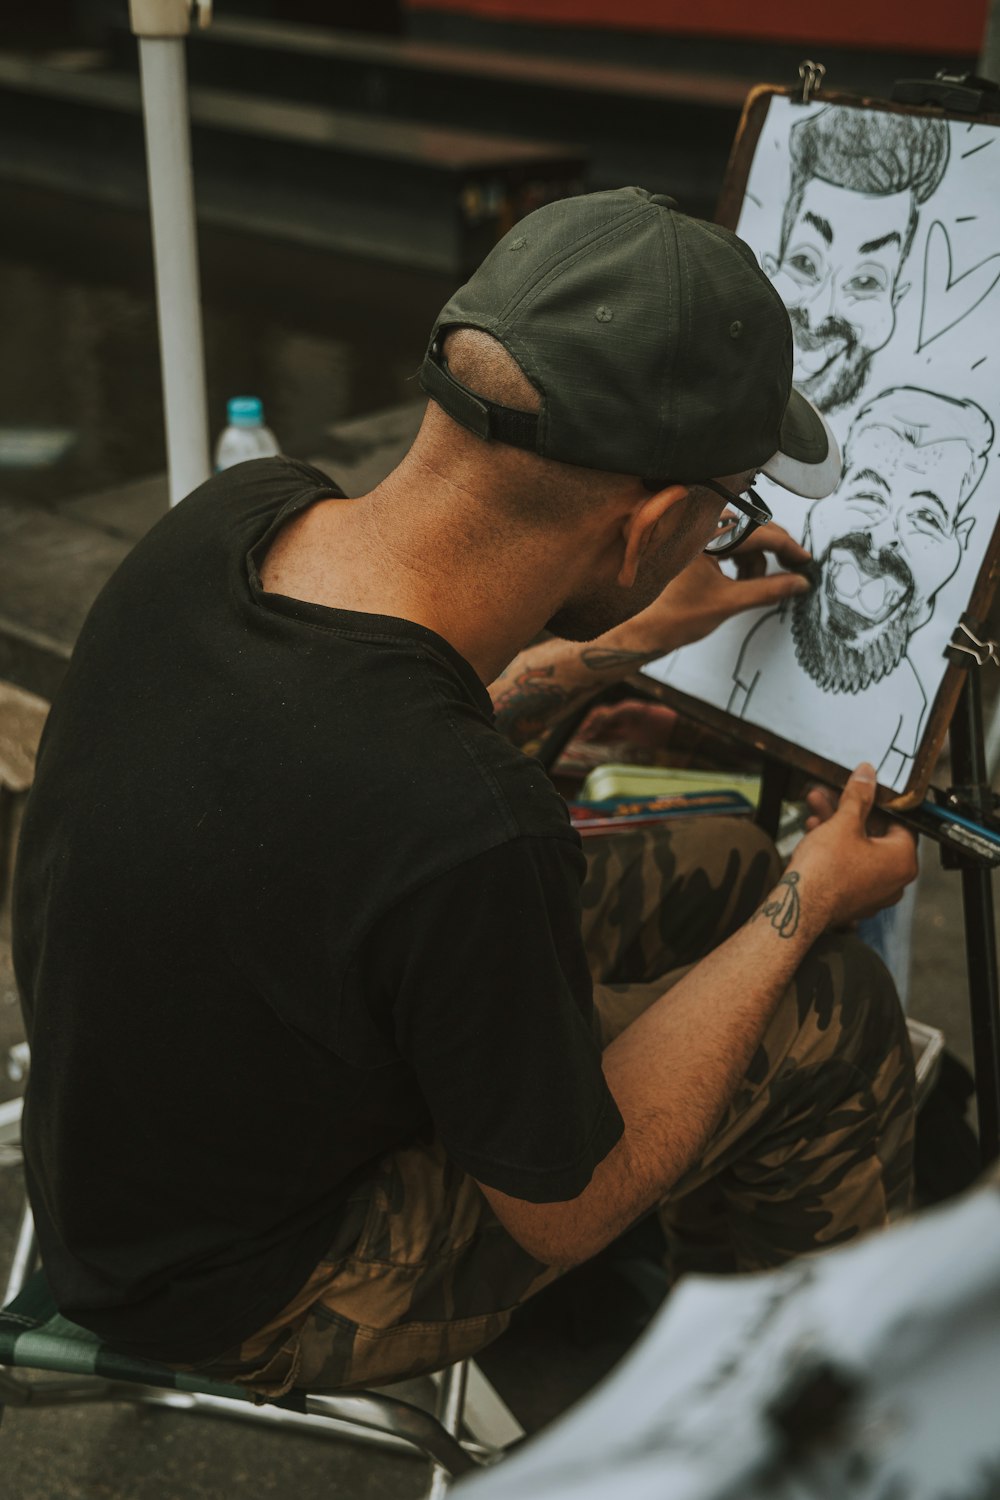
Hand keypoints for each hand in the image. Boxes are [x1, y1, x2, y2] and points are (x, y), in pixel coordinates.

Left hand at [616, 522, 812, 655]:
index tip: (805, 561)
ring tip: (752, 586)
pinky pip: (726, 543)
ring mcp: (693, 535)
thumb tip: (799, 583)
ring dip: (754, 560)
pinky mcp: (691, 545)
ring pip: (740, 537)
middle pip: (750, 529)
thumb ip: (768, 590)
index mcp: (704, 535)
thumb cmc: (675, 616)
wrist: (644, 630)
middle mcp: (697, 528)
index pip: (757, 532)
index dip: (786, 547)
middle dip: (772, 553)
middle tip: (792, 572)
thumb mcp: (729, 602)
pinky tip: (740, 580)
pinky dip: (739, 560)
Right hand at [790, 764, 918, 927]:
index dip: (877, 802)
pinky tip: (814, 832)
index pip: (900, 822)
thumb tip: (867, 775)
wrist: (798, 906)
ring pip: (858, 850)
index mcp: (903, 860)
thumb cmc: (826, 870)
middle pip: (874, 835)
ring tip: (815, 809)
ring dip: (837, 828)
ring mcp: (874, 893)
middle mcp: (894, 880)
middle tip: (832, 796)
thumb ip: (858, 796)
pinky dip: (835, 849)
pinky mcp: (853, 900)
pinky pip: (848, 867)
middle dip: (848, 812)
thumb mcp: (843, 822)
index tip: (862, 791)